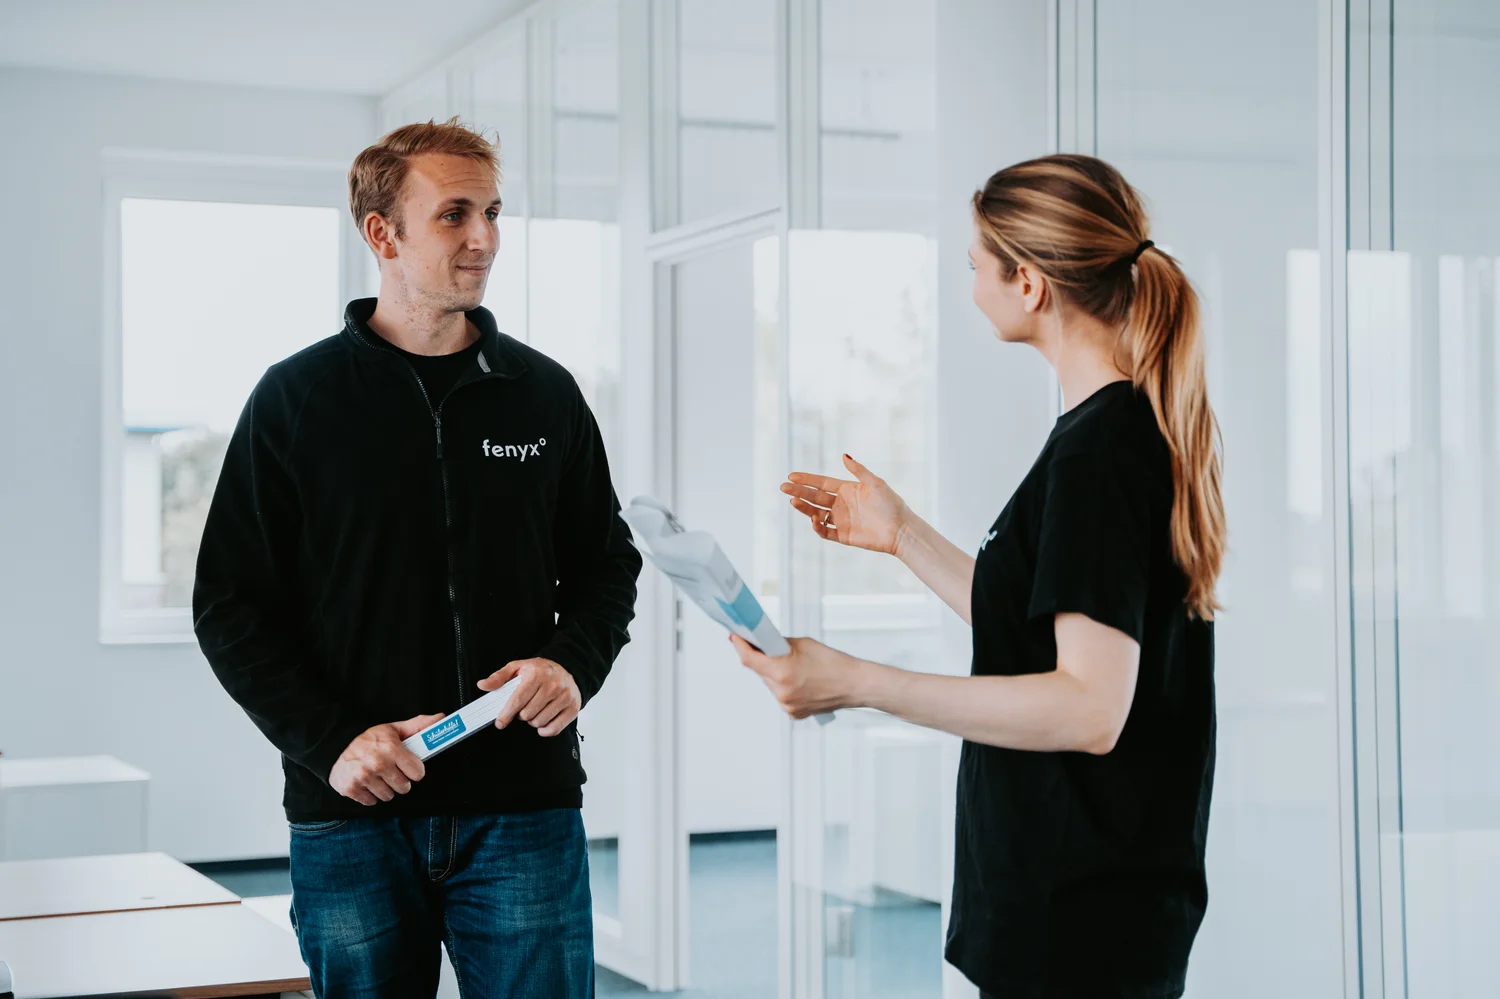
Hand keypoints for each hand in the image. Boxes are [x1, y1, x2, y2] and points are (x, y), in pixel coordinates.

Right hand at [330, 713, 443, 805]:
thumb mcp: (394, 729)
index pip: (417, 773)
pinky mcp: (350, 788)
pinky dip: (370, 795)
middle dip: (400, 781)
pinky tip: (366, 782)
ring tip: (378, 776)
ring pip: (388, 796)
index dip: (415, 770)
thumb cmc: (370, 739)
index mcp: (390, 747)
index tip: (409, 767)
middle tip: (392, 771)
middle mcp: (377, 763)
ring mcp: (362, 777)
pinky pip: (371, 802)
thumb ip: (419, 726)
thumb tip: (441, 718)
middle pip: (404, 787)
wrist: (337, 744)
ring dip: (385, 789)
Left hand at [482, 658, 580, 736]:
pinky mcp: (572, 708)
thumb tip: (483, 685)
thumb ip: (499, 677)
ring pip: (539, 722)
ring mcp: (564, 697)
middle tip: (524, 708)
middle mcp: (552, 685)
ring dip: (533, 721)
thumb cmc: (540, 670)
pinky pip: (554, 729)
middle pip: (527, 714)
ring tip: (535, 710)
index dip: (506, 714)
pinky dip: (545, 730)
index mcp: (536, 674)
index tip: (500, 722)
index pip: (518, 700)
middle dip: (521, 715)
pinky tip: (543, 721)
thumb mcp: (518, 667)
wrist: (567, 668)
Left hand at [729, 634, 860, 718]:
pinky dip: (784, 686)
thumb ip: (779, 645)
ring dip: (773, 674)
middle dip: (761, 660)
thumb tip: (764, 643)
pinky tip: (798, 680)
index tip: (735, 637)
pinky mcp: (793, 713)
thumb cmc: (834, 663)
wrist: (854, 684)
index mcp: (782, 672)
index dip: (740, 646)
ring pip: (769, 685)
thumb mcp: (803, 644)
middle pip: (760, 672)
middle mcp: (782, 692)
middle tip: (765, 648)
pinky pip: (780, 695)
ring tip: (792, 666)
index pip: (750, 660)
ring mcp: (787, 705)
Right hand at [781, 455, 908, 555]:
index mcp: (847, 490)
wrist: (900, 529)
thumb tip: (843, 455)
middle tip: (783, 487)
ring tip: (792, 500)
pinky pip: (825, 531)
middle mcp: (841, 504)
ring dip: (804, 507)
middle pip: (815, 496)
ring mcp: (841, 520)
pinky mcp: (843, 536)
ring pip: (816, 513)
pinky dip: (818, 526)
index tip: (792, 476)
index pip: (822, 483)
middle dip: (799, 491)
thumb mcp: (875, 483)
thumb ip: (858, 471)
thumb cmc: (891, 504)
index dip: (807, 479)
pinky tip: (814, 518)